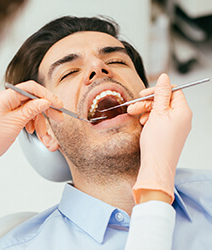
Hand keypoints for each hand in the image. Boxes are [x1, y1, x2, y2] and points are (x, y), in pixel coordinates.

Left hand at [0, 81, 62, 194]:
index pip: (30, 89)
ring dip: (37, 120)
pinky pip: (20, 113)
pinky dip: (28, 121)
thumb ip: (32, 110)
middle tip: (58, 118)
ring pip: (27, 108)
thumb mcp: (15, 124)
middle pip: (30, 98)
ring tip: (42, 133)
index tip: (58, 104)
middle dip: (45, 109)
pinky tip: (32, 130)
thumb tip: (45, 101)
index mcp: (3, 96)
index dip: (47, 95)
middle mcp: (2, 98)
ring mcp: (2, 106)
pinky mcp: (2, 113)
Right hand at [128, 74, 191, 203]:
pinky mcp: (168, 134)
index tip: (143, 94)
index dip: (157, 91)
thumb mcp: (158, 113)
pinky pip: (159, 121)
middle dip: (147, 102)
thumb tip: (164, 77)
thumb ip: (161, 94)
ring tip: (134, 116)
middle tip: (133, 107)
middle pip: (164, 101)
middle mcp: (182, 118)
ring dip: (145, 111)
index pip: (173, 91)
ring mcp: (175, 126)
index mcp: (183, 111)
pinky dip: (149, 119)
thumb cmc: (158, 143)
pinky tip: (142, 124)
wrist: (156, 166)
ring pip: (159, 111)